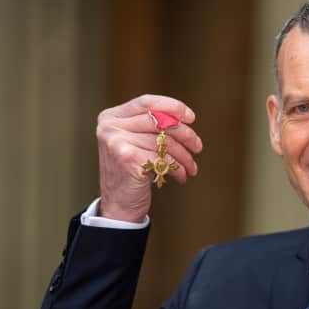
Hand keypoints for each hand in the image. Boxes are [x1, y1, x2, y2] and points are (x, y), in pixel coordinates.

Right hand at [96, 94, 202, 221]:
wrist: (119, 205)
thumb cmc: (134, 171)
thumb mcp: (139, 142)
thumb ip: (153, 126)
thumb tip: (185, 117)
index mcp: (111, 117)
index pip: (146, 102)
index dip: (172, 106)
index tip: (191, 117)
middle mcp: (110, 126)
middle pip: (158, 121)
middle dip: (185, 134)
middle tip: (198, 147)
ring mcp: (116, 141)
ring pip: (163, 142)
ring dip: (184, 157)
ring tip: (190, 167)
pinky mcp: (126, 157)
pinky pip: (162, 157)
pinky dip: (176, 168)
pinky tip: (180, 176)